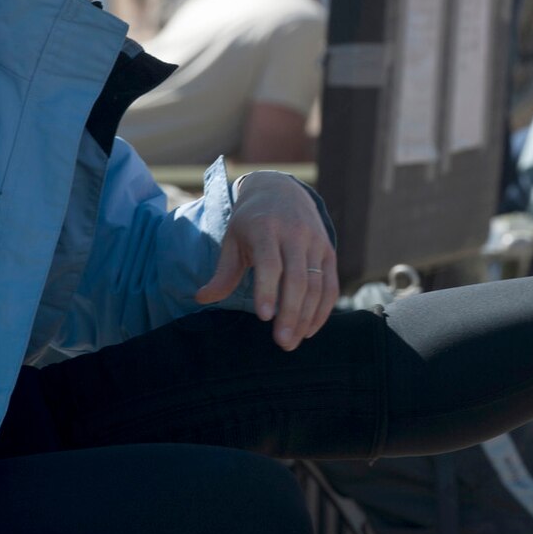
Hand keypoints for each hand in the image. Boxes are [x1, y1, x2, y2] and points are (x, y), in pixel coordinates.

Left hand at [196, 172, 338, 350]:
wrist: (281, 190)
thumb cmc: (251, 221)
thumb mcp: (232, 239)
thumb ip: (223, 272)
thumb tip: (202, 299)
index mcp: (265, 229)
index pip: (270, 263)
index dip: (268, 289)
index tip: (263, 317)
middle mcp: (294, 234)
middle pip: (297, 279)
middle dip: (290, 313)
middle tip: (282, 343)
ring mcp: (315, 242)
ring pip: (316, 285)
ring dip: (306, 317)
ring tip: (292, 341)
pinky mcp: (329, 251)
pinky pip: (330, 284)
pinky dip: (323, 309)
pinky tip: (310, 329)